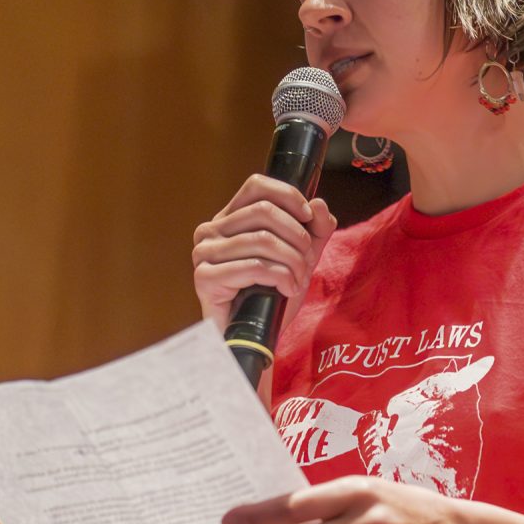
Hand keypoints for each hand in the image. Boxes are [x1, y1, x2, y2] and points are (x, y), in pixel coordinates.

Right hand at [192, 175, 335, 326]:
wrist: (253, 337)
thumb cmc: (271, 295)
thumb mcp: (301, 257)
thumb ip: (315, 230)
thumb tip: (319, 205)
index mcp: (229, 218)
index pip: (257, 186)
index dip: (288, 196)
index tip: (308, 217)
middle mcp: (211, 230)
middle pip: (264, 211)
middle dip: (297, 235)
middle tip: (307, 260)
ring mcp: (204, 253)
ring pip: (262, 240)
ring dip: (293, 261)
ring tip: (298, 280)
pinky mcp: (205, 277)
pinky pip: (254, 267)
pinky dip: (281, 278)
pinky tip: (287, 290)